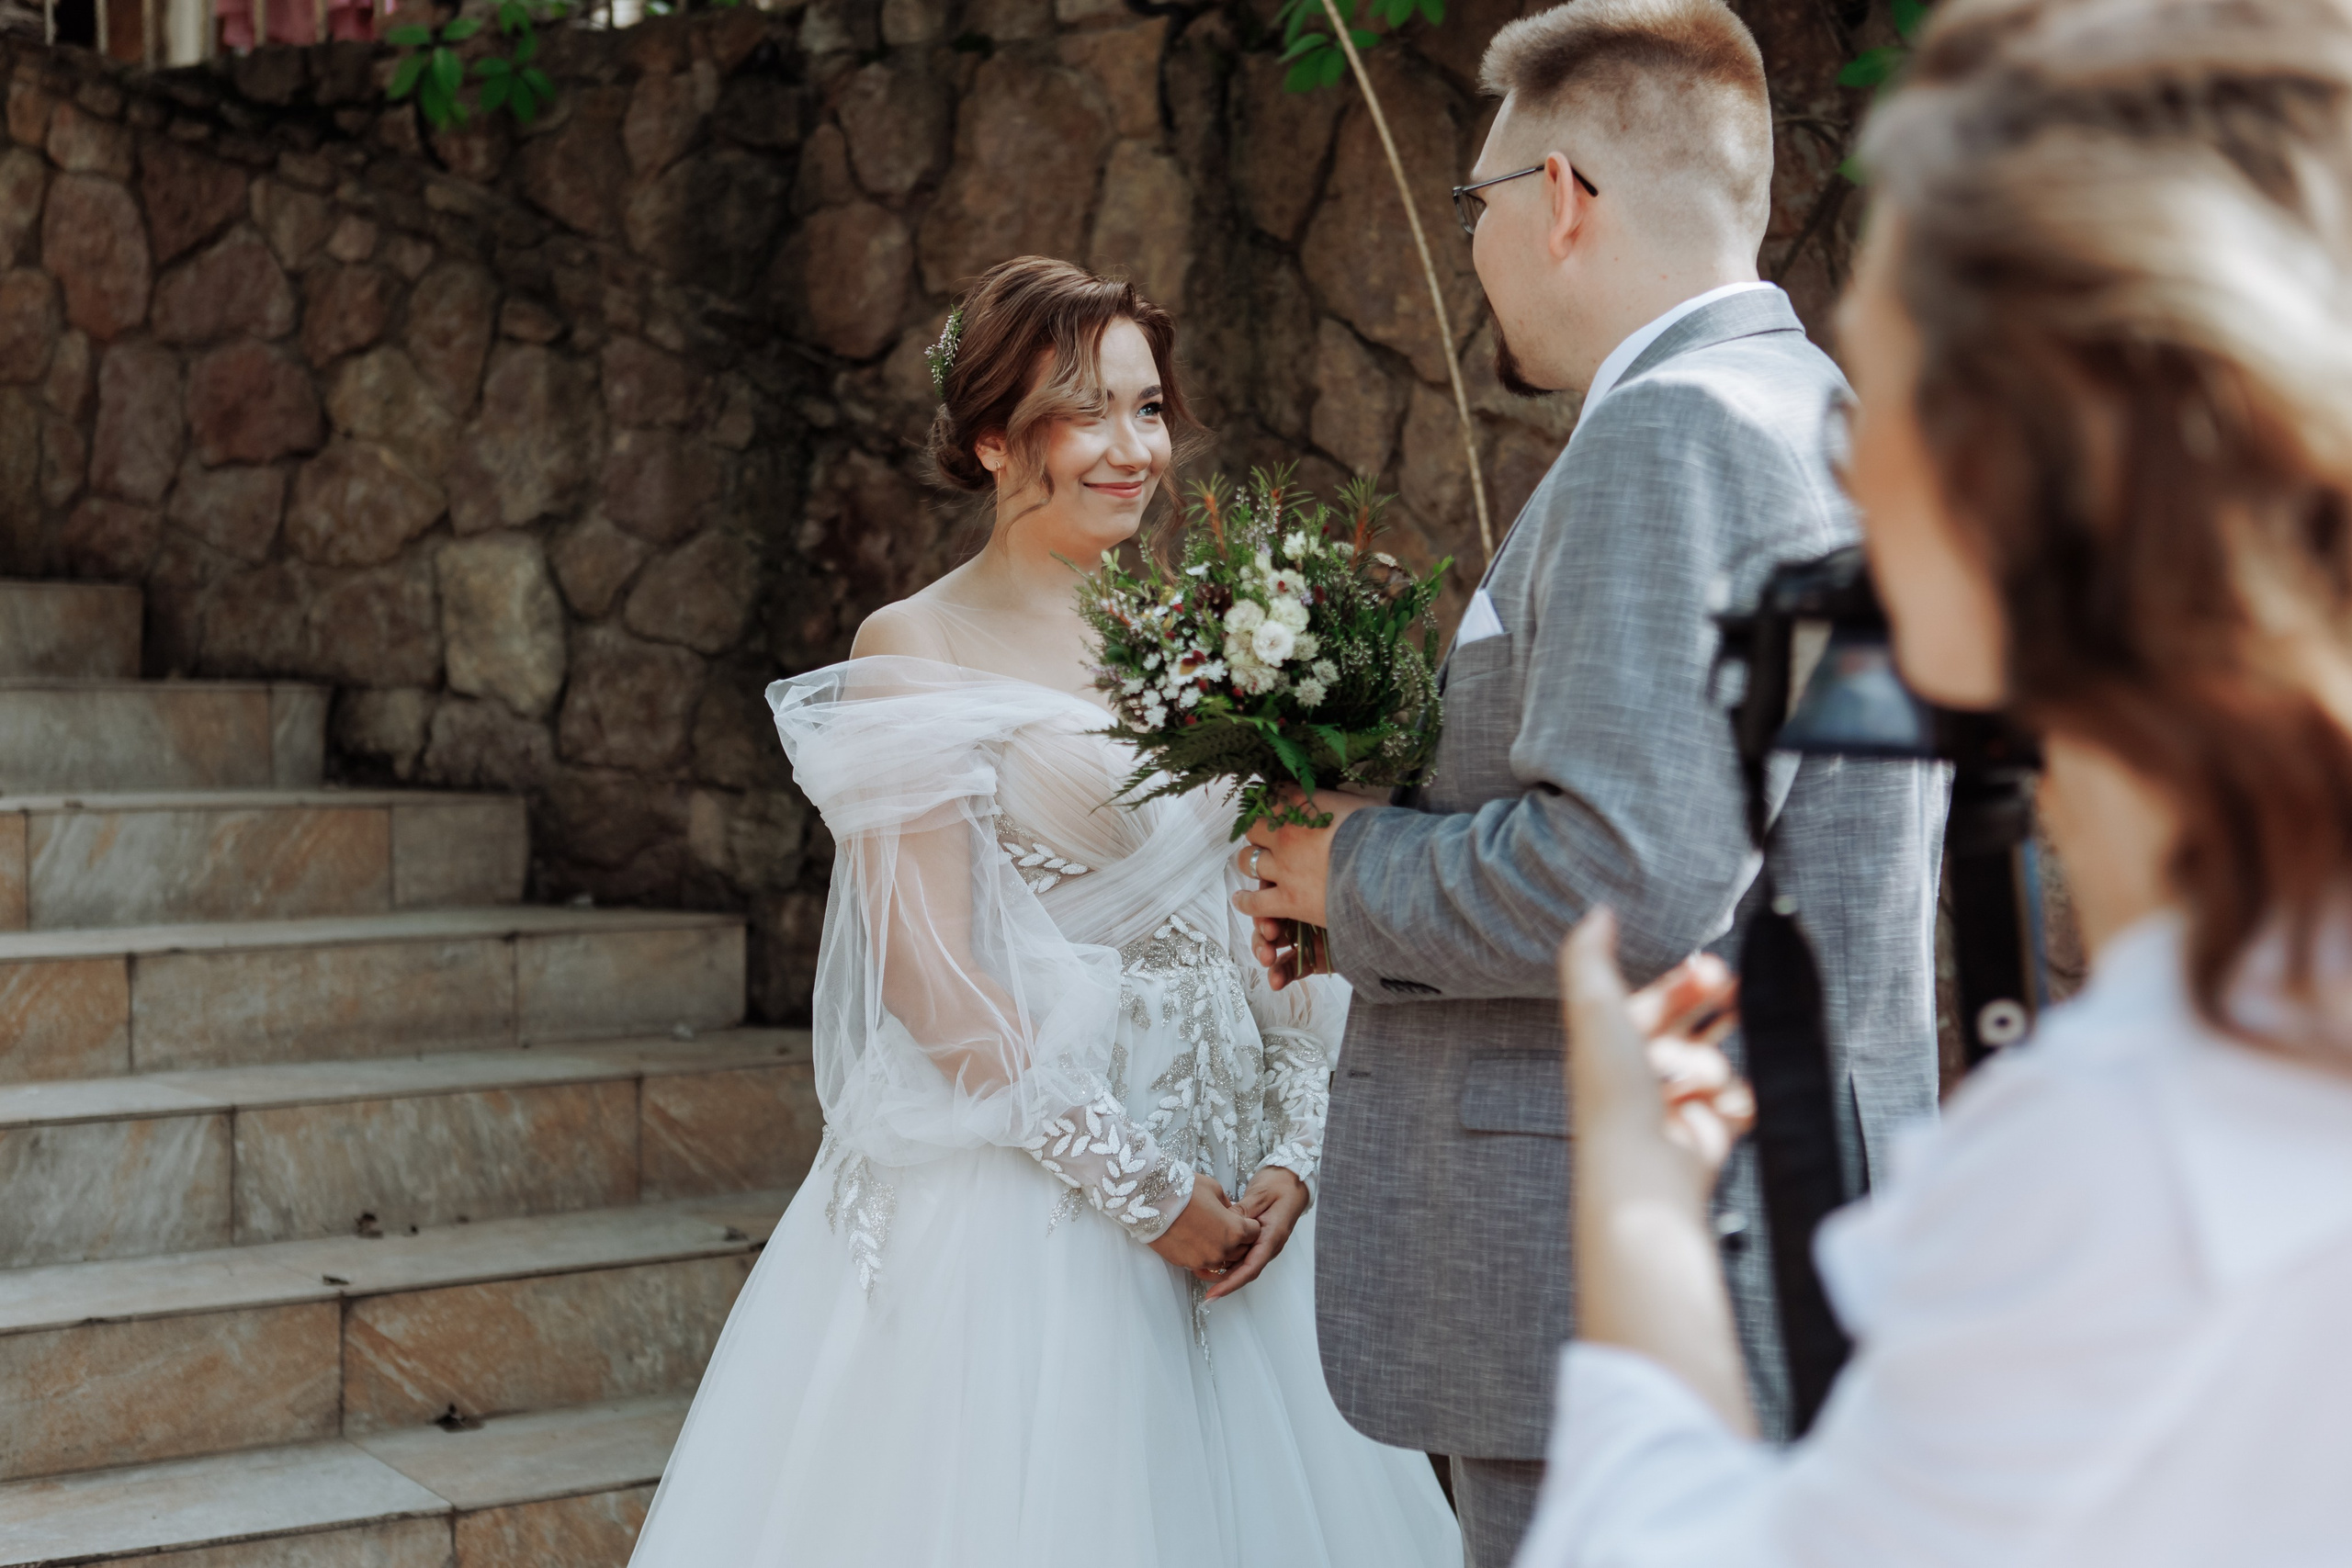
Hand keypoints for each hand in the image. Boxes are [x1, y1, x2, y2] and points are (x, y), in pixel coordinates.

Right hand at [1147, 1174, 1261, 1271]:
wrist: (1152, 1202)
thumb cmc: (1184, 1191)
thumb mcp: (1215, 1190)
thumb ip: (1229, 1206)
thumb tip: (1231, 1214)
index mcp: (1235, 1230)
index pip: (1255, 1233)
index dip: (1249, 1224)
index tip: (1241, 1219)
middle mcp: (1223, 1250)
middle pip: (1242, 1251)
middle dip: (1239, 1240)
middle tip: (1227, 1227)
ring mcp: (1205, 1260)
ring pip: (1223, 1262)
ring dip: (1221, 1251)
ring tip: (1210, 1235)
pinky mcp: (1188, 1264)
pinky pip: (1204, 1265)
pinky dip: (1204, 1256)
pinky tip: (1197, 1244)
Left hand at [1201, 1166, 1309, 1299]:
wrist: (1293, 1180)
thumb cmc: (1281, 1184)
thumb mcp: (1260, 1194)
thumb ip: (1242, 1212)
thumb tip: (1224, 1227)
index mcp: (1273, 1235)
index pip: (1252, 1266)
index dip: (1232, 1282)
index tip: (1215, 1293)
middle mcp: (1270, 1244)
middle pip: (1246, 1270)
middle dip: (1225, 1282)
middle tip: (1203, 1288)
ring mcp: (1265, 1242)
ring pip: (1244, 1264)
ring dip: (1225, 1272)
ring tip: (1201, 1272)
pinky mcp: (1258, 1238)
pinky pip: (1243, 1254)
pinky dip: (1228, 1259)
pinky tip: (1212, 1258)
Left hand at [1231, 788, 1378, 988]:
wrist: (1390, 874)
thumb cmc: (1387, 835)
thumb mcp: (1366, 804)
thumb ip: (1343, 802)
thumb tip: (1340, 800)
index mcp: (1304, 804)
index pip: (1273, 794)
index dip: (1273, 800)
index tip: (1276, 805)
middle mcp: (1286, 833)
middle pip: (1253, 827)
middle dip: (1259, 832)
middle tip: (1267, 839)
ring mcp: (1284, 868)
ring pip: (1247, 860)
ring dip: (1250, 862)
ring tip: (1255, 866)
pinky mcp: (1288, 900)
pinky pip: (1254, 902)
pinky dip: (1246, 902)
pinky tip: (1242, 900)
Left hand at [1560, 908, 1752, 1187]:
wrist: (1644, 1166)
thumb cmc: (1615, 1090)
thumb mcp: (1595, 1007)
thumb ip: (1591, 955)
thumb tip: (1598, 910)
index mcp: (1613, 1044)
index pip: (1655, 1001)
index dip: (1685, 981)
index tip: (1712, 968)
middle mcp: (1642, 1075)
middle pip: (1690, 1028)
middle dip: (1714, 1009)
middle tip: (1737, 993)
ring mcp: (1675, 1106)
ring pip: (1715, 1065)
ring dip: (1713, 1064)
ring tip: (1704, 1078)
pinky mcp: (1705, 1136)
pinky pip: (1737, 1105)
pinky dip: (1735, 1103)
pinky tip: (1723, 1107)